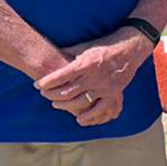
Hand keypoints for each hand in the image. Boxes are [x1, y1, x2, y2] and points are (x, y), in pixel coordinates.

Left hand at [36, 28, 152, 125]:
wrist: (129, 49)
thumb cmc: (103, 47)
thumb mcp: (84, 47)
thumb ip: (68, 53)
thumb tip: (50, 55)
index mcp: (85, 64)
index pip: (60, 77)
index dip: (46, 82)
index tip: (37, 84)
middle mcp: (94, 77)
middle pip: (67, 92)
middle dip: (51, 94)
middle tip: (44, 94)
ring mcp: (105, 87)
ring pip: (79, 102)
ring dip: (65, 105)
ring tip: (56, 104)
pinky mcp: (114, 94)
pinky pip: (99, 109)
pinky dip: (88, 116)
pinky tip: (79, 118)